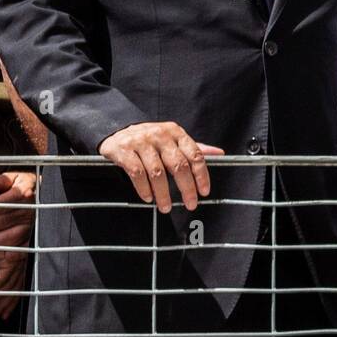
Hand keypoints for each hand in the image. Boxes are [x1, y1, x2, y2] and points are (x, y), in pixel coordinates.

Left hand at [0, 171, 35, 242]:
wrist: (37, 193)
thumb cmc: (21, 185)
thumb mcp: (12, 177)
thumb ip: (0, 180)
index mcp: (24, 193)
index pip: (2, 203)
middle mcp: (30, 210)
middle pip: (4, 221)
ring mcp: (31, 224)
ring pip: (11, 236)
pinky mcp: (32, 237)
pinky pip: (20, 248)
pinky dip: (8, 253)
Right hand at [98, 122, 222, 212]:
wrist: (117, 130)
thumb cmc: (150, 139)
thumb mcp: (172, 139)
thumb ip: (193, 148)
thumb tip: (219, 153)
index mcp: (175, 132)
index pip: (194, 154)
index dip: (201, 175)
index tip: (204, 192)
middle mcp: (159, 135)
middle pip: (178, 165)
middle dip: (186, 188)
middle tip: (190, 204)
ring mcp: (141, 142)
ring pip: (157, 172)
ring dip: (163, 194)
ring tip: (165, 207)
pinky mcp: (124, 150)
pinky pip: (137, 173)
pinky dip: (144, 189)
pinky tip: (148, 198)